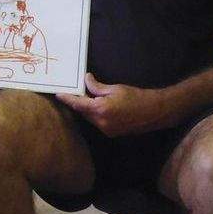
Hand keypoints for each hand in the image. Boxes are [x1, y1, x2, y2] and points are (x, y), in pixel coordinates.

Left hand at [55, 74, 177, 136]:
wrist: (154, 112)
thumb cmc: (136, 97)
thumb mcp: (115, 88)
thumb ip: (97, 87)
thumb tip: (86, 80)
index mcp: (100, 109)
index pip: (78, 104)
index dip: (67, 99)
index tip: (58, 94)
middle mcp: (101, 123)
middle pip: (83, 112)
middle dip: (79, 102)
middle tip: (76, 91)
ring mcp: (106, 130)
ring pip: (90, 118)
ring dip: (88, 109)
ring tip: (90, 98)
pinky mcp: (111, 133)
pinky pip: (98, 123)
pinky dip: (96, 114)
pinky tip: (100, 106)